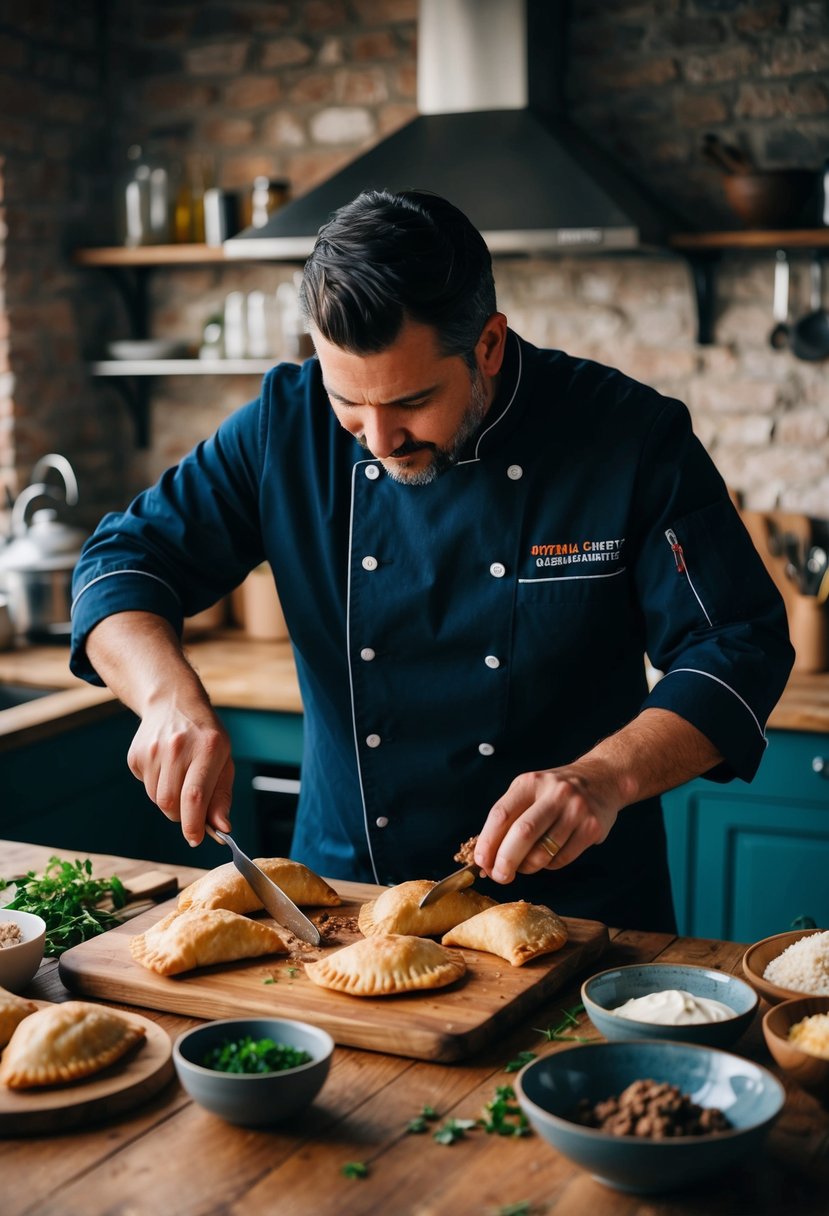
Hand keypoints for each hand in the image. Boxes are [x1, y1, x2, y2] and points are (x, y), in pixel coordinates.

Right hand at [126, 701, 233, 846]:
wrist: (172, 702)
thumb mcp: (224, 759)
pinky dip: (156, 787)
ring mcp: (152, 750)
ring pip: (156, 799)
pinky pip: (145, 786)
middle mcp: (177, 748)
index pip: (195, 796)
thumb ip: (222, 796)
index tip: (196, 839)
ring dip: (169, 801)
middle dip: (181, 817)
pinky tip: (165, 767)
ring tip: (180, 778)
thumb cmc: (205, 737)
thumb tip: (222, 829)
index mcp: (208, 748)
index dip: (194, 824)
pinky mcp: (136, 755)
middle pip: (170, 803)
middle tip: (191, 810)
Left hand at [474, 761, 620, 884]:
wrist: (602, 779)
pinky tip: (548, 857)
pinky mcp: (592, 827)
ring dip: (527, 867)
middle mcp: (554, 793)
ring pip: (543, 852)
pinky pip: (562, 859)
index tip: (481, 862)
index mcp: (530, 783)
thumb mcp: (530, 791)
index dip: (487, 842)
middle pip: (522, 834)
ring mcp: (575, 810)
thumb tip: (487, 857)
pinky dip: (548, 865)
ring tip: (524, 865)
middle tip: (499, 876)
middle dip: (505, 861)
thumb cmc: (555, 792)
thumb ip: (509, 818)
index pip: (501, 815)